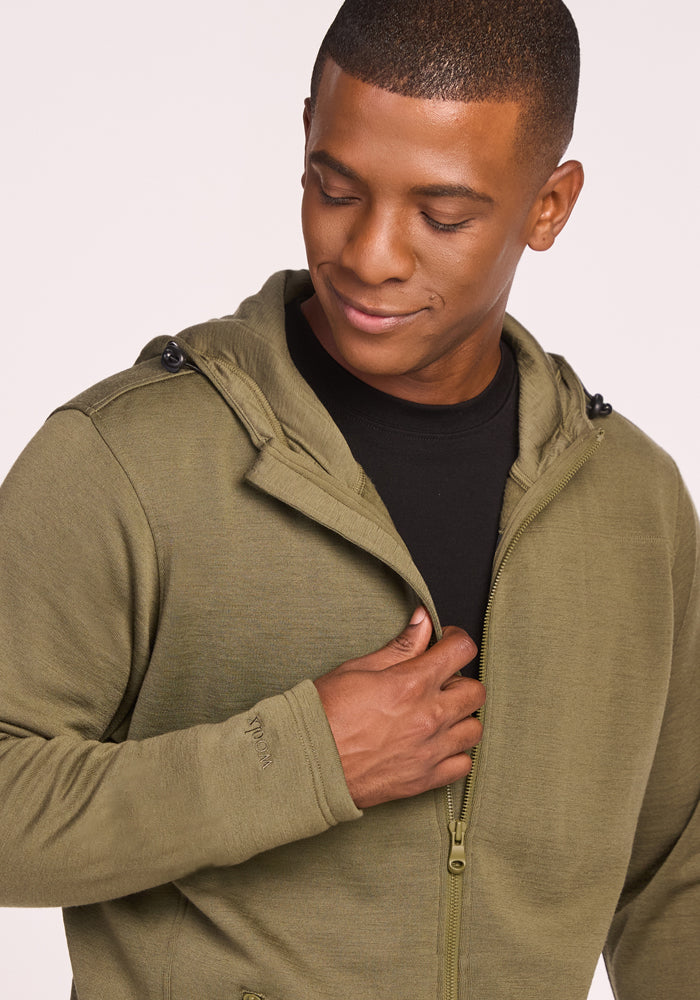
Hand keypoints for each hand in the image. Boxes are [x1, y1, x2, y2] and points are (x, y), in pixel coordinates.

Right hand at [314, 608, 484, 807]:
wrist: (306, 763)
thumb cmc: (324, 713)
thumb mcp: (358, 669)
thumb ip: (400, 647)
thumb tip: (423, 620)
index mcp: (412, 684)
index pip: (461, 650)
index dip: (455, 639)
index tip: (445, 643)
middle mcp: (428, 717)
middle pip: (475, 691)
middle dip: (460, 679)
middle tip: (439, 681)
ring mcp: (430, 750)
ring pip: (474, 729)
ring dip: (460, 717)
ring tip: (439, 714)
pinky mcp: (425, 779)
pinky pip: (463, 764)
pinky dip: (455, 753)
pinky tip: (436, 744)